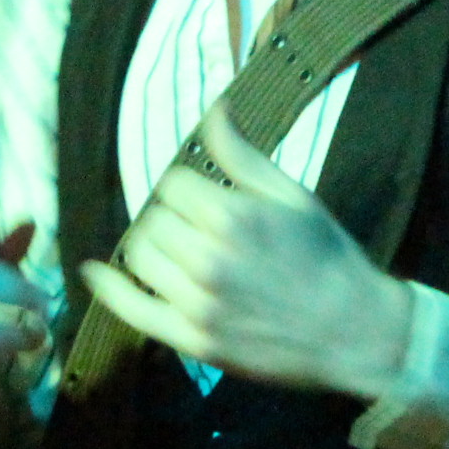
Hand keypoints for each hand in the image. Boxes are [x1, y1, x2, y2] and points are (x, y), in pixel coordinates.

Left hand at [81, 104, 413, 396]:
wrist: (355, 330)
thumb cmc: (327, 257)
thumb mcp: (292, 196)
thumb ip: (243, 155)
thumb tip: (212, 108)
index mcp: (234, 218)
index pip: (173, 184)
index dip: (188, 188)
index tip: (206, 198)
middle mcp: (209, 261)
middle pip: (153, 219)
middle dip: (172, 217)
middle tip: (198, 228)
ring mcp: (198, 304)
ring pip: (139, 258)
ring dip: (152, 248)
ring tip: (177, 251)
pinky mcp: (193, 340)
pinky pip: (134, 311)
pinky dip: (109, 289)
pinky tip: (94, 272)